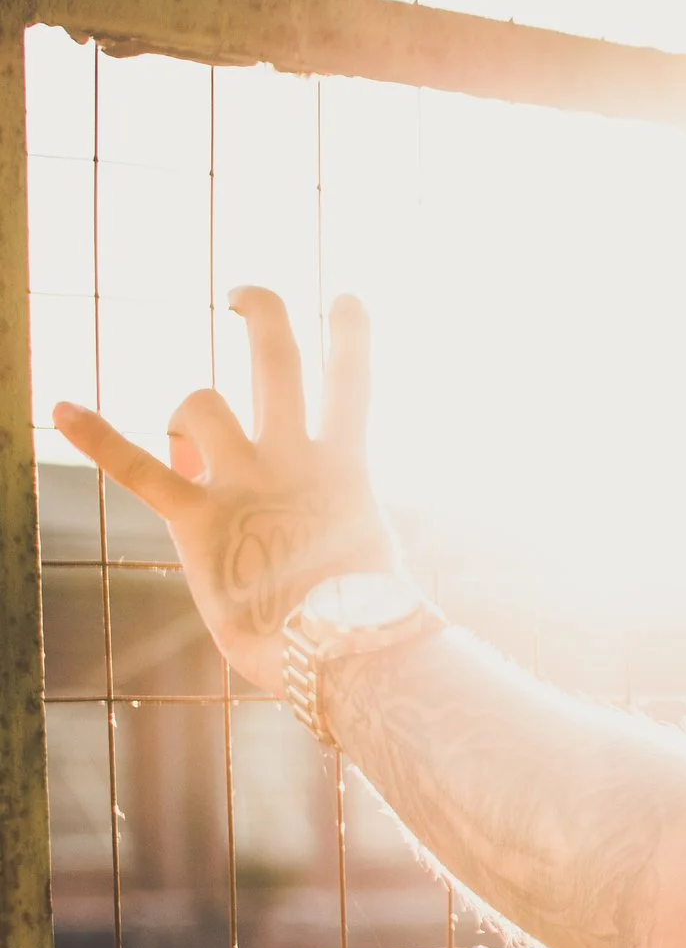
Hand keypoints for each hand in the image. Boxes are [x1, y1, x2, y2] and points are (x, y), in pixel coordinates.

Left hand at [54, 287, 400, 692]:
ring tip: (188, 443)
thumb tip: (310, 522)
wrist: (346, 652)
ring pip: (200, 403)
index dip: (351, 333)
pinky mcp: (200, 518)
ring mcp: (245, 482)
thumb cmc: (361, 622)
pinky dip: (98, 438)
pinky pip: (140, 469)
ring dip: (186, 412)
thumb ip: (333, 519)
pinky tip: (60, 409)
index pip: (354, 383)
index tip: (345, 299)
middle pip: (277, 359)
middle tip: (242, 295)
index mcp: (345, 469)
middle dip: (262, 312)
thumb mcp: (364, 556)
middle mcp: (294, 459)